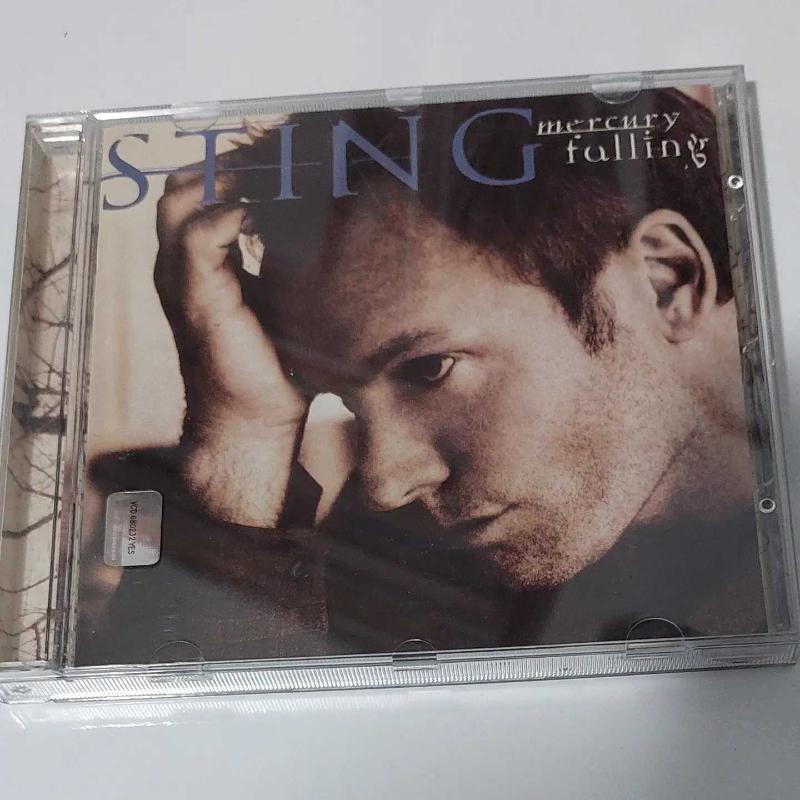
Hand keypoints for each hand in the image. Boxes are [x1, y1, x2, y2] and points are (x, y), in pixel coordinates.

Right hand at [153, 161, 306, 525]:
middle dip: (228, 163)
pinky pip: (200, 234)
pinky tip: (270, 213)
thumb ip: (289, 262)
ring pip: (181, 198)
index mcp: (198, 265)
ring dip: (228, 179)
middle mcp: (180, 265)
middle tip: (277, 160)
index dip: (232, 167)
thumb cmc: (276, 365)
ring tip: (275, 178)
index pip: (197, 193)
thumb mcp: (285, 302)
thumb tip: (332, 228)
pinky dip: (233, 212)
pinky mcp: (197, 297)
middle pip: (182, 185)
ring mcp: (181, 278)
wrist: (256, 419)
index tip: (278, 156)